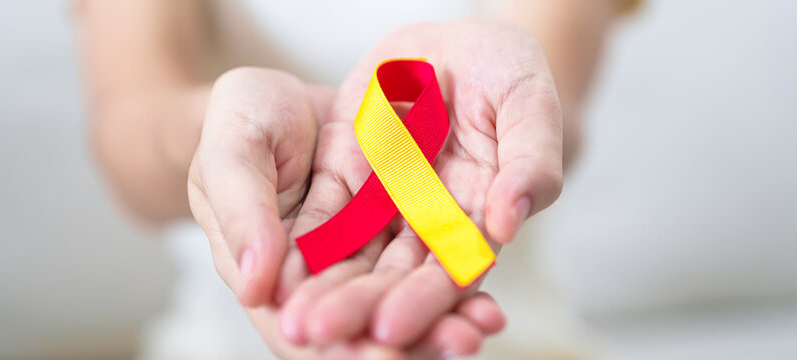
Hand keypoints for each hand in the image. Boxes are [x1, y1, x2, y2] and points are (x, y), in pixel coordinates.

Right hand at [188, 67, 505, 358]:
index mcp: (270, 272)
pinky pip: (427, 251)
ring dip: (444, 315)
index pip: (304, 325)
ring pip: (403, 293)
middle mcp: (322, 274)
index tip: (384, 352)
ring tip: (485, 324)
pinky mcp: (395, 221)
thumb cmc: (242, 120)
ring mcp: (363, 249)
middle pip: (365, 322)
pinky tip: (489, 287)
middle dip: (413, 338)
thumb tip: (256, 290)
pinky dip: (454, 269)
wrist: (282, 92)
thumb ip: (242, 215)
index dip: (344, 345)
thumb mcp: (233, 154)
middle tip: (460, 342)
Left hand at [279, 20, 561, 350]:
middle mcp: (427, 221)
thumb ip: (531, 162)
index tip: (390, 328)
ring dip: (323, 289)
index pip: (451, 272)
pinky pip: (322, 214)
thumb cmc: (506, 68)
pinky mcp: (345, 173)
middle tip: (316, 335)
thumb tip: (507, 224)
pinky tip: (276, 270)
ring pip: (353, 256)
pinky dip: (301, 243)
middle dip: (357, 308)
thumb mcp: (529, 102)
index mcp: (478, 217)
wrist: (457, 39)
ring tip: (293, 321)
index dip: (424, 302)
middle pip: (393, 276)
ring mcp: (384, 200)